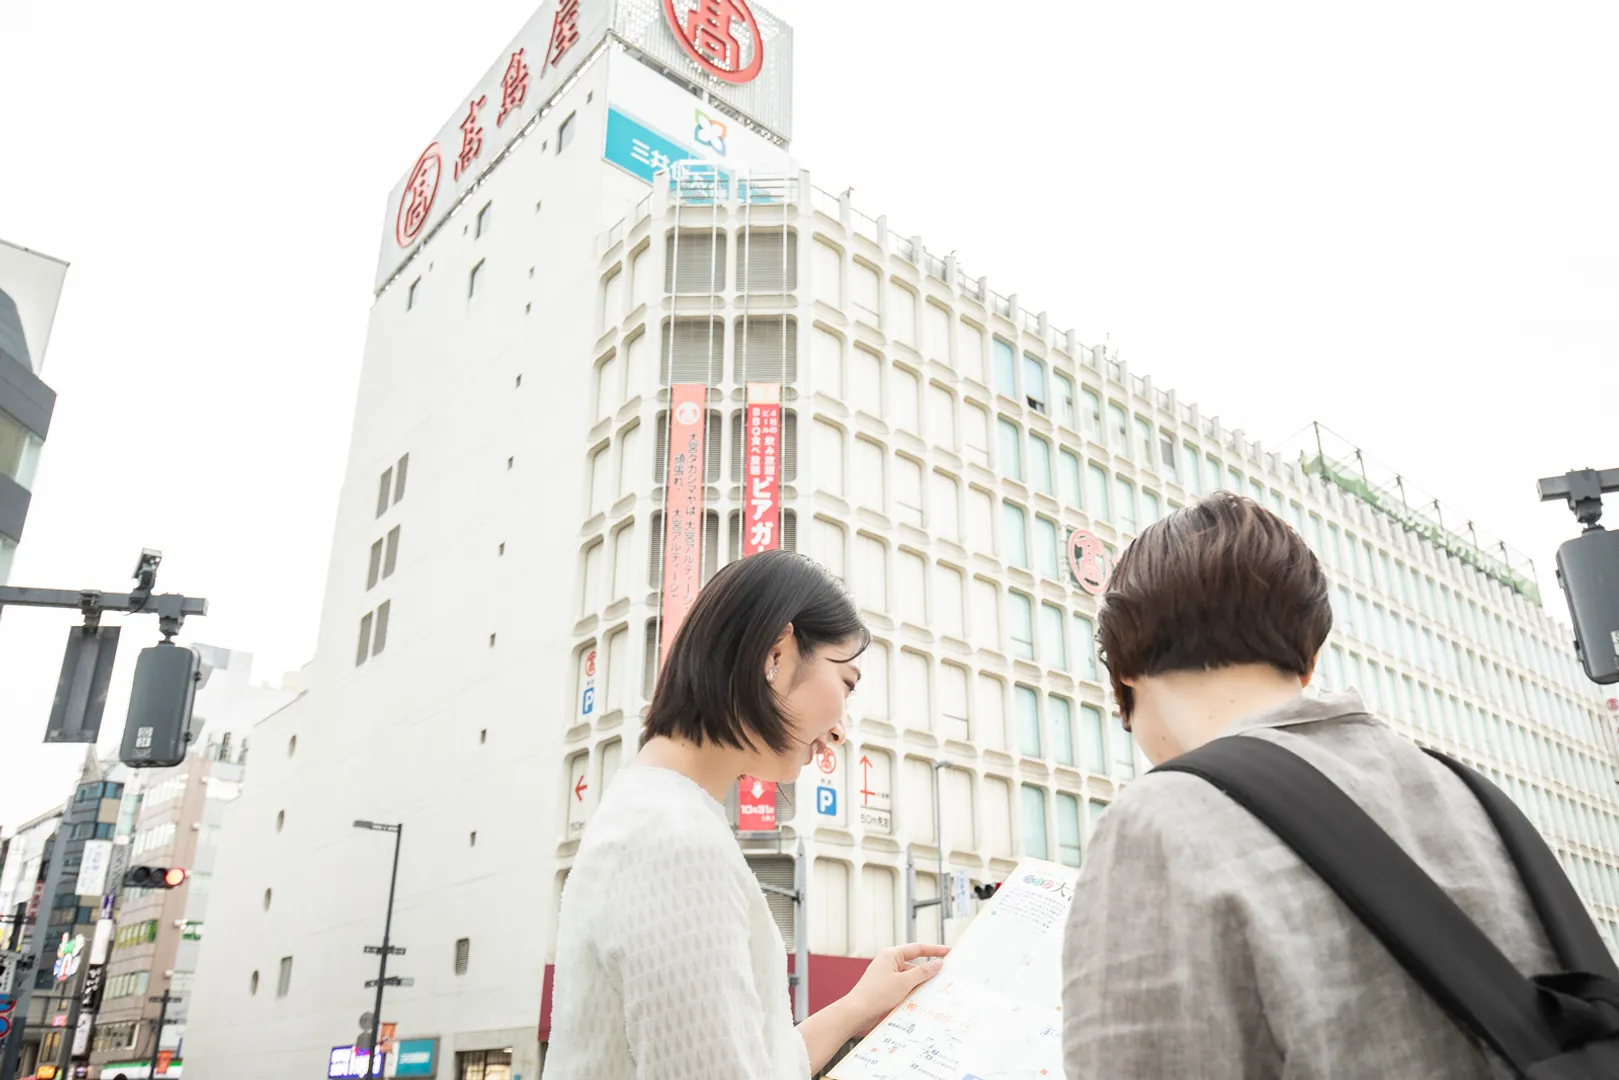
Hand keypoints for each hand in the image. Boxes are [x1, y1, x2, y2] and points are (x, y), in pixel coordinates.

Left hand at [836, 942, 950, 1034]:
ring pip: (910, 977)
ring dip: (921, 984)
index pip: (918, 948)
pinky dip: (913, 991)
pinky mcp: (886, 988)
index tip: (949, 952)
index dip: (935, 950)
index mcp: (891, 954)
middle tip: (945, 976)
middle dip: (928, 971)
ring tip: (935, 992)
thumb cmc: (877, 995)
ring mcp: (887, 975)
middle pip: (915, 964)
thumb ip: (923, 972)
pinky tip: (921, 999)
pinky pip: (904, 986)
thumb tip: (937, 963)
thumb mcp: (904, 982)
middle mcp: (889, 962)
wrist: (856, 1012)